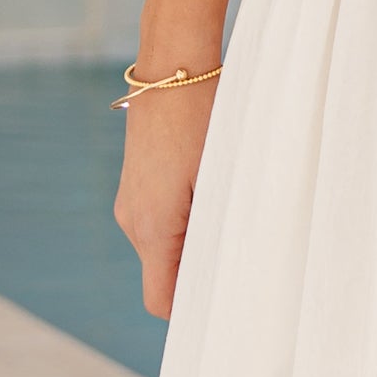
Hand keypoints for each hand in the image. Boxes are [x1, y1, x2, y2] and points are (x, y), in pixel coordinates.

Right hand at [115, 80, 220, 320]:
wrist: (174, 65)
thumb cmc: (205, 119)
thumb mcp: (221, 180)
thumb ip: (219, 233)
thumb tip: (229, 274)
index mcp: (152, 229)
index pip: (162, 301)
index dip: (193, 311)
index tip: (228, 304)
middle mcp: (132, 220)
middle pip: (166, 275)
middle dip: (201, 271)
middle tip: (245, 255)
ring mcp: (131, 200)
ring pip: (166, 246)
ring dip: (196, 240)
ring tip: (230, 210)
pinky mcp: (137, 183)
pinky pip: (161, 220)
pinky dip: (186, 218)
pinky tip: (212, 189)